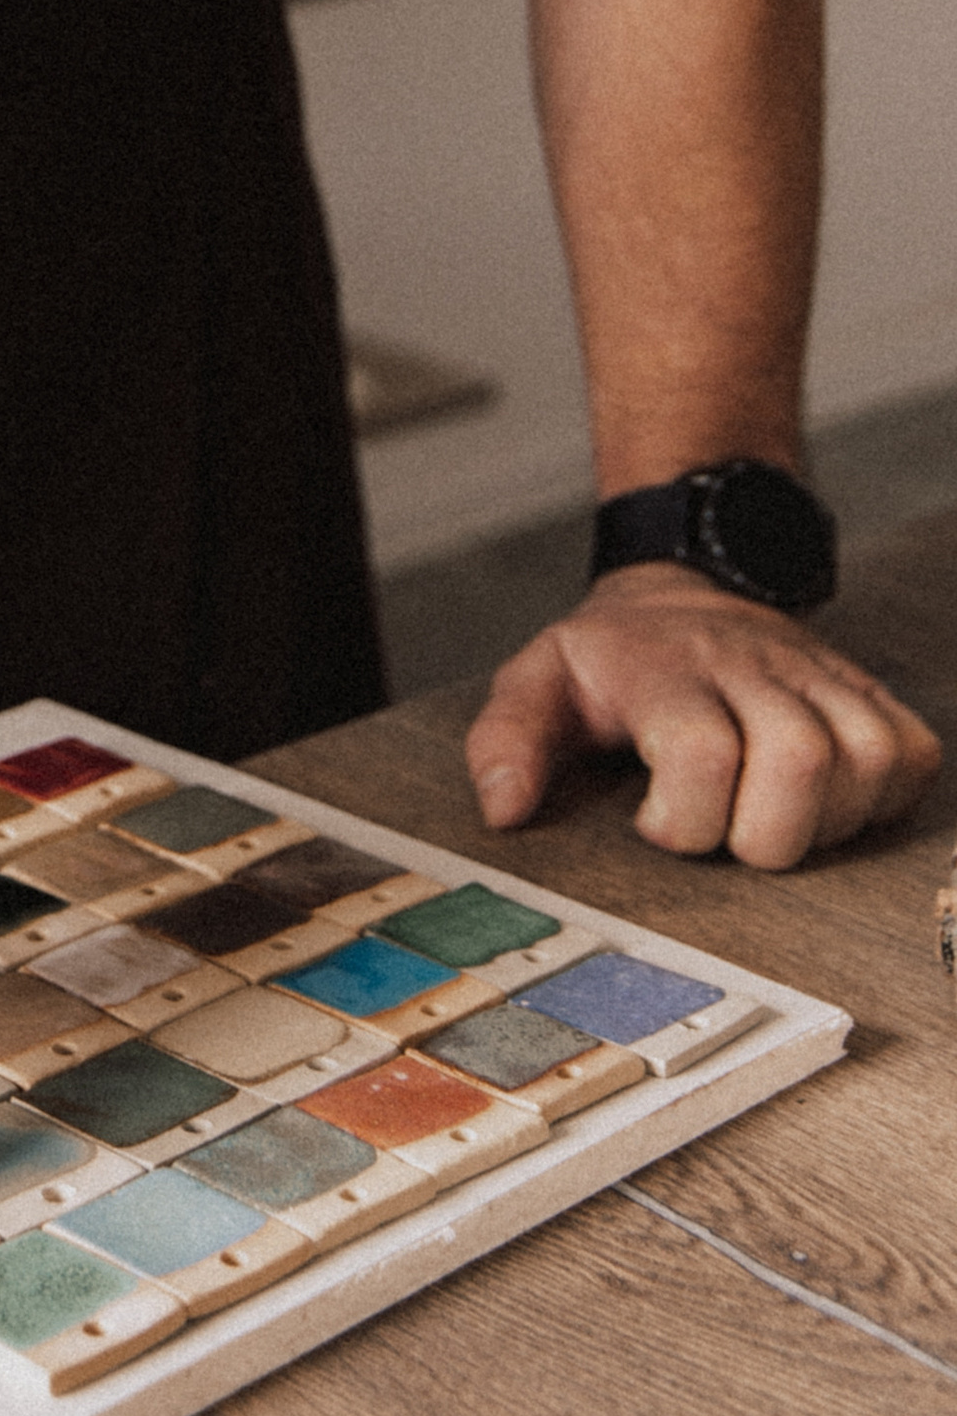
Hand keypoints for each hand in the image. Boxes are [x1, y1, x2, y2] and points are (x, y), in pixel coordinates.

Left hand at [466, 564, 941, 866]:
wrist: (684, 582)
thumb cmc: (615, 655)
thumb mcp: (540, 680)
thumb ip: (507, 738)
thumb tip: (505, 808)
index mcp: (666, 668)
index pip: (701, 750)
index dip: (682, 818)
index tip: (655, 825)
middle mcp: (750, 664)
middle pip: (798, 758)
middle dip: (765, 834)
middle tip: (726, 833)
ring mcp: (816, 674)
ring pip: (868, 758)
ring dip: (825, 819)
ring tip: (769, 816)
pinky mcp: (865, 689)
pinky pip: (910, 753)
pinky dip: (880, 796)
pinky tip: (825, 802)